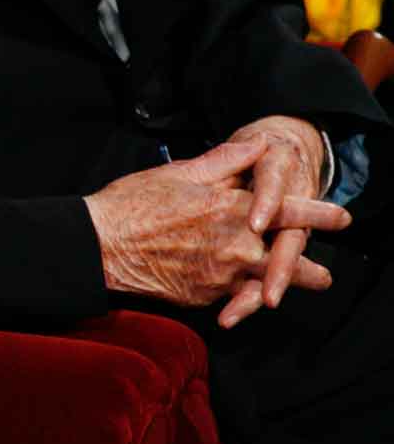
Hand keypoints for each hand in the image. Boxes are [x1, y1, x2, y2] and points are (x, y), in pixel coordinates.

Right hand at [85, 139, 348, 309]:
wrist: (100, 246)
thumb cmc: (135, 203)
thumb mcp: (181, 172)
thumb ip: (226, 160)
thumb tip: (259, 145)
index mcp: (233, 210)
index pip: (292, 212)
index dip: (321, 215)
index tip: (342, 217)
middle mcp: (236, 247)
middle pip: (291, 262)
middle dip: (312, 269)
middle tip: (325, 275)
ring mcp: (222, 276)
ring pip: (270, 288)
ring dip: (287, 288)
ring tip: (300, 289)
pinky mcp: (204, 297)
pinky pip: (233, 298)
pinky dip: (241, 296)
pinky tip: (244, 293)